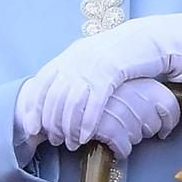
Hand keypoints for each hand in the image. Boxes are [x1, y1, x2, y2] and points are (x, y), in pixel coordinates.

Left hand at [19, 14, 181, 145]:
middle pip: (54, 96)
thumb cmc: (123, 53)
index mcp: (70, 54)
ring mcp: (93, 64)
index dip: (33, 107)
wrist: (150, 38)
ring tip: (71, 143)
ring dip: (69, 127)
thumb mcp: (94, 58)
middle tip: (54, 140)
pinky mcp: (112, 71)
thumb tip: (60, 98)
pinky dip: (87, 121)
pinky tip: (87, 135)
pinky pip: (94, 101)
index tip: (31, 128)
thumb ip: (76, 72)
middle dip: (52, 123)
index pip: (41, 82)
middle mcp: (77, 58)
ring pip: (71, 101)